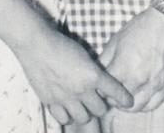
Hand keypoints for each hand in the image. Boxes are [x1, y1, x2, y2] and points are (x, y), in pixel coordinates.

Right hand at [15, 25, 132, 126]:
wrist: (36, 43)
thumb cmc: (59, 43)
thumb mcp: (83, 53)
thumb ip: (92, 70)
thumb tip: (99, 83)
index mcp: (93, 74)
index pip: (116, 92)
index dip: (124, 98)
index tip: (128, 102)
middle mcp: (82, 89)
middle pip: (100, 110)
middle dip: (100, 105)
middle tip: (96, 99)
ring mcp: (66, 98)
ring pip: (84, 118)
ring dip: (85, 112)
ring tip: (81, 104)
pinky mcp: (51, 102)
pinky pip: (64, 119)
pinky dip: (67, 116)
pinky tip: (66, 107)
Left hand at [100, 7, 163, 112]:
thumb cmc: (140, 28)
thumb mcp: (116, 40)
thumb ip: (105, 60)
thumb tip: (98, 74)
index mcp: (124, 67)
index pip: (106, 88)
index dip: (100, 86)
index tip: (99, 83)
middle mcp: (139, 80)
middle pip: (118, 101)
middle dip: (111, 97)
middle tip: (109, 90)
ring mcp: (154, 85)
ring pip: (135, 107)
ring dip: (126, 104)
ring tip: (122, 95)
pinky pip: (151, 105)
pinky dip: (142, 105)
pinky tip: (137, 97)